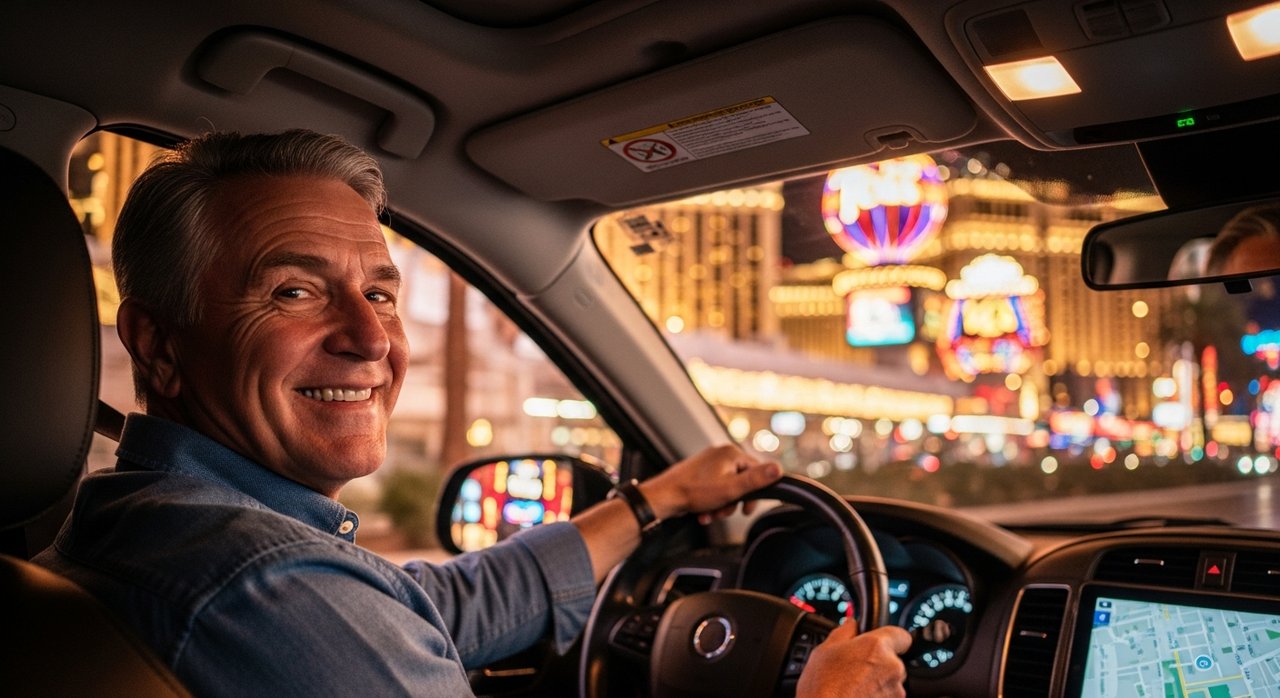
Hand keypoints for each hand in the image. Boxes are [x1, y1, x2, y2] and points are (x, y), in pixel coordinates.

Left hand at [638, 445, 781, 524]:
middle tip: (724, 512)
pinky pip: (714, 489)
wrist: (663, 498)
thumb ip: (757, 479)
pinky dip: (712, 503)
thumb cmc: (694, 492)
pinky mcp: (700, 473)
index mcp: (731, 453)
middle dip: (734, 502)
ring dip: (722, 505)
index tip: (747, 509)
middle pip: (741, 481)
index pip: (757, 471)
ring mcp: (709, 463)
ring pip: (727, 488)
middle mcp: (720, 454)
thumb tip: (779, 469)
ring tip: (711, 514)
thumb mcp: (731, 489)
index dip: (754, 493)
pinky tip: (704, 513)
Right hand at [796, 623, 910, 697]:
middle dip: (880, 662)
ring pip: (891, 680)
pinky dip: (877, 695)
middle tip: (857, 667)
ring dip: (878, 681)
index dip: (892, 637)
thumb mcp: (824, 650)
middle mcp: (892, 667)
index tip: (882, 642)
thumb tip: (851, 624)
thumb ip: (844, 631)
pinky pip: (887, 695)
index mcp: (877, 647)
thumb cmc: (823, 687)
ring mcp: (895, 690)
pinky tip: (858, 695)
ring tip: (854, 685)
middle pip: (895, 659)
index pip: (902, 635)